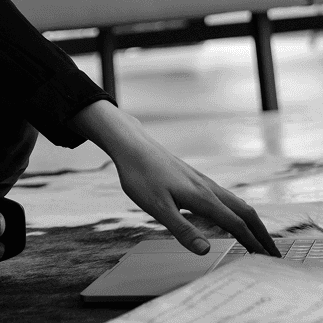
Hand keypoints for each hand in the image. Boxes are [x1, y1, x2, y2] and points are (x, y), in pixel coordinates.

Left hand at [70, 101, 279, 257]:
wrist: (131, 144)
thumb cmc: (140, 175)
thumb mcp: (156, 207)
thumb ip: (181, 229)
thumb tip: (206, 251)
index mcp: (202, 198)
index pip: (236, 225)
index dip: (253, 243)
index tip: (267, 260)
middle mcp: (207, 188)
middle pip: (244, 212)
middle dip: (261, 233)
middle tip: (273, 253)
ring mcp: (202, 181)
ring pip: (235, 202)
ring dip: (250, 221)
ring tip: (257, 237)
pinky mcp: (194, 177)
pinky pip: (224, 196)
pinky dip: (237, 210)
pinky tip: (230, 214)